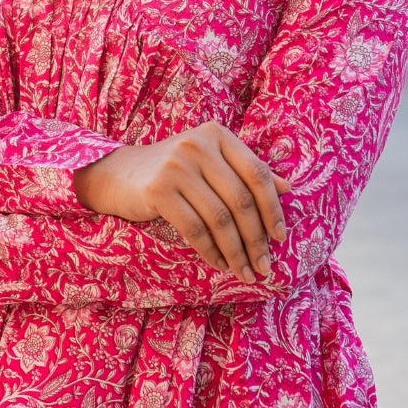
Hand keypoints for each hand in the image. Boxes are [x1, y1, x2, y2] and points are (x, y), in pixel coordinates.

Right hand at [73, 122, 290, 284]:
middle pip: (241, 199)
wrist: (118, 175)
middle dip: (256, 238)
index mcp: (218, 135)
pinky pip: (194, 228)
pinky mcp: (158, 190)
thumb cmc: (172, 171)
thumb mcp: (211, 164)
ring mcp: (177, 166)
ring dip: (236, 252)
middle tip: (265, 266)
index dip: (273, 209)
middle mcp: (199, 145)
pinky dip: (211, 251)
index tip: (280, 238)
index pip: (257, 173)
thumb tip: (288, 188)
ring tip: (245, 272)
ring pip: (219, 218)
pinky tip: (218, 264)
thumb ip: (246, 172)